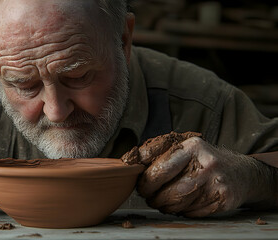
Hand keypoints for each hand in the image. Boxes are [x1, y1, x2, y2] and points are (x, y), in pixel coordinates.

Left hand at [136, 133, 272, 216]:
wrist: (241, 173)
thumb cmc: (203, 160)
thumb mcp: (184, 148)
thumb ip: (158, 153)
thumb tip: (128, 162)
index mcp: (191, 147)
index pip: (159, 169)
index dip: (144, 182)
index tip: (141, 185)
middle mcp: (205, 163)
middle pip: (167, 191)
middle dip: (152, 197)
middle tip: (149, 197)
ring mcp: (215, 183)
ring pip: (177, 205)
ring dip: (165, 206)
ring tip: (163, 201)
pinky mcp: (222, 200)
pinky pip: (191, 213)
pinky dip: (182, 211)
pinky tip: (183, 204)